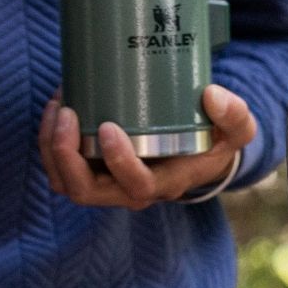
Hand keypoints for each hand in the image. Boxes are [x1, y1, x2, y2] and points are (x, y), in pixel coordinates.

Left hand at [39, 84, 256, 209]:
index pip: (137, 186)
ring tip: (58, 104)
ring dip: (52, 146)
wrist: (201, 151)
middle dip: (66, 155)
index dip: (118, 162)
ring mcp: (109, 182)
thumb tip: (211, 96)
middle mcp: (133, 190)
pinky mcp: (94, 169)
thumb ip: (234, 115)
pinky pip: (61, 167)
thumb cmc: (216, 140)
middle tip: (66, 112)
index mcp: (166, 183)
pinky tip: (57, 106)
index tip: (108, 126)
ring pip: (66, 181)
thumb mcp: (237, 129)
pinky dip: (50, 140)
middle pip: (86, 191)